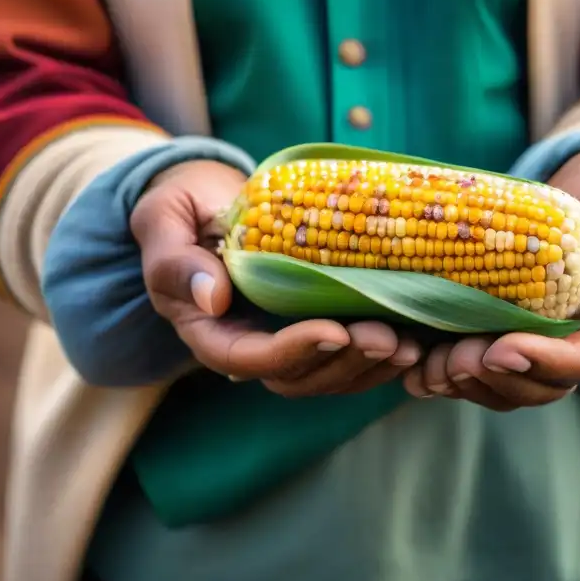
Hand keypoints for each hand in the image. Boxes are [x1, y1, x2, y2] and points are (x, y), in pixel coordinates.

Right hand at [130, 160, 420, 395]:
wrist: (207, 202)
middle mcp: (247, 345)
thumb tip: (211, 298)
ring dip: (369, 367)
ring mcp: (283, 340)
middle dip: (344, 363)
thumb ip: (176, 260)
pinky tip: (415, 340)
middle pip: (296, 378)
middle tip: (388, 339)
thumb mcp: (164, 221)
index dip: (293, 352)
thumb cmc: (181, 207)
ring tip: (408, 346)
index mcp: (208, 329)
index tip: (333, 331)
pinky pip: (346, 357)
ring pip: (327, 376)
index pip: (249, 358)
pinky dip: (379, 357)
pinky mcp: (313, 328)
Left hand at [402, 146, 579, 409]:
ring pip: (504, 384)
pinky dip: (444, 369)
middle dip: (497, 380)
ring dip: (464, 383)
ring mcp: (540, 338)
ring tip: (428, 365)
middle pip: (541, 385)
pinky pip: (476, 363)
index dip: (546, 363)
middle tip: (456, 358)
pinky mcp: (503, 326)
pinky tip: (413, 360)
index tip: (504, 350)